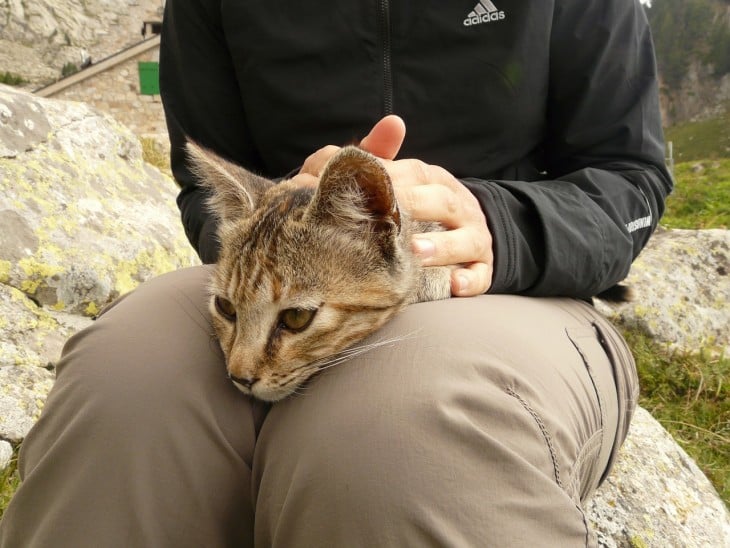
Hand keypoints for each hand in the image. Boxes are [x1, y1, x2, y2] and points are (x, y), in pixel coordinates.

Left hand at [292, 116, 493, 295]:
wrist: (460, 235)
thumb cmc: (411, 211)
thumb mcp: (397, 183)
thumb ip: (381, 157)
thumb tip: (390, 124)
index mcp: (436, 182)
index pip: (419, 174)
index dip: (396, 180)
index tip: (371, 190)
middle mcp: (460, 207)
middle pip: (445, 203)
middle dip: (420, 209)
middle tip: (391, 223)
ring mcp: (474, 238)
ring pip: (468, 240)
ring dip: (444, 247)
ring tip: (417, 252)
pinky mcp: (482, 268)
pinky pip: (481, 275)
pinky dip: (470, 280)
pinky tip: (454, 285)